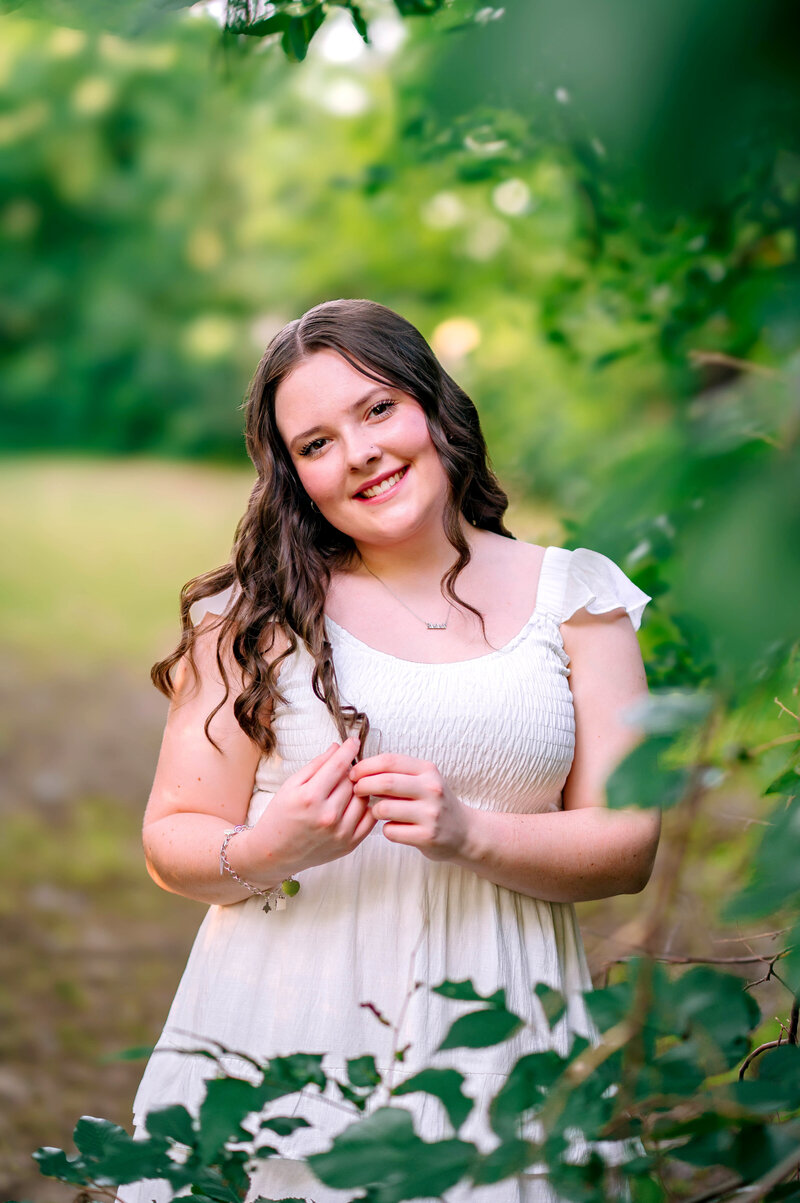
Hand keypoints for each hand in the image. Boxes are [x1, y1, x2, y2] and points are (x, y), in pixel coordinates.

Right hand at [236, 737, 376, 884]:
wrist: (274, 852)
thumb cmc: (280, 816)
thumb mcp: (291, 785)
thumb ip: (316, 765)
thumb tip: (338, 748)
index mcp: (310, 797)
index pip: (339, 765)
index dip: (349, 749)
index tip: (354, 741)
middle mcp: (327, 816)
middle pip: (352, 781)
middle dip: (350, 770)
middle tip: (342, 770)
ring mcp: (340, 832)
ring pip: (363, 797)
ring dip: (358, 788)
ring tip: (345, 788)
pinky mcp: (349, 844)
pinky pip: (369, 818)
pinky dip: (366, 806)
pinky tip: (354, 802)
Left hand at [350, 754, 472, 861]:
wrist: (465, 832)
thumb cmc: (435, 803)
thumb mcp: (424, 780)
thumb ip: (398, 774)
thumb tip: (361, 770)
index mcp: (428, 770)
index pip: (390, 761)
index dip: (366, 766)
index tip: (353, 773)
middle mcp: (431, 789)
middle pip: (385, 783)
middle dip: (363, 785)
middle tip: (355, 790)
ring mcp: (430, 814)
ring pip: (384, 809)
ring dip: (373, 810)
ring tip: (378, 811)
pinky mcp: (426, 836)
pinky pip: (390, 831)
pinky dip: (386, 829)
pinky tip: (394, 827)